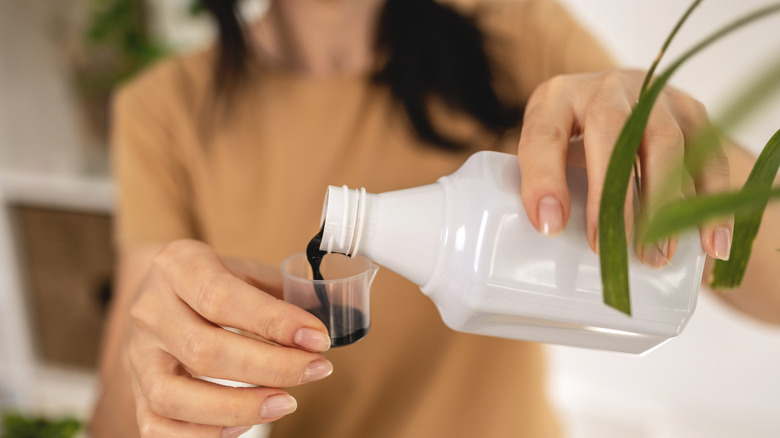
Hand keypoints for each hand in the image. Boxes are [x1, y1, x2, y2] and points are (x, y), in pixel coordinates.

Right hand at [127, 239, 332, 436]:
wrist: (158, 288)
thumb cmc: (212, 280)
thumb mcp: (244, 268)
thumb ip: (284, 291)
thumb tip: (334, 314)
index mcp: (178, 266)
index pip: (220, 297)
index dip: (273, 322)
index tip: (317, 338)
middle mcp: (150, 311)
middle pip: (203, 350)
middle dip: (270, 367)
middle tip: (316, 370)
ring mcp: (137, 355)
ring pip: (173, 396)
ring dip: (237, 407)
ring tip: (285, 402)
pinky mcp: (136, 391)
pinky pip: (157, 426)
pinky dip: (203, 434)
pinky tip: (243, 425)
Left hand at [517, 68, 731, 266]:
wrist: (611, 97)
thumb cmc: (570, 136)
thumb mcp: (543, 151)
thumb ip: (544, 183)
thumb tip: (553, 231)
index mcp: (556, 99)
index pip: (544, 136)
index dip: (545, 181)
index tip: (550, 226)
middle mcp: (606, 88)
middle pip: (614, 134)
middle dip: (613, 197)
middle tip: (609, 248)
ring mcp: (653, 96)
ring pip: (667, 144)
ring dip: (663, 205)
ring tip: (655, 257)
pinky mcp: (691, 112)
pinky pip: (709, 158)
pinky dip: (712, 204)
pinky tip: (712, 245)